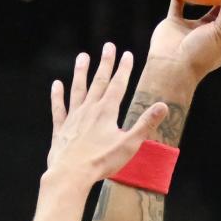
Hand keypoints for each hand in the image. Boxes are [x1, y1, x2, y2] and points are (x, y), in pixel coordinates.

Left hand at [46, 44, 166, 185]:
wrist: (70, 174)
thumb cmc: (101, 162)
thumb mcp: (129, 144)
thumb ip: (145, 124)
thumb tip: (163, 106)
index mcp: (107, 112)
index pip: (118, 85)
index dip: (123, 69)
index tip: (127, 54)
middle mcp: (89, 110)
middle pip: (99, 82)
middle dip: (105, 63)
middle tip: (108, 46)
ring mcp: (73, 118)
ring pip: (78, 90)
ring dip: (81, 72)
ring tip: (83, 57)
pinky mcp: (61, 130)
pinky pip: (59, 109)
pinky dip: (57, 96)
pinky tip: (57, 85)